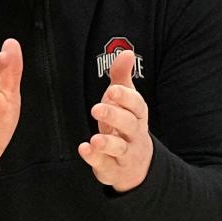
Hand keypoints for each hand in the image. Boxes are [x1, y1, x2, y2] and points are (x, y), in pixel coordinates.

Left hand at [78, 50, 152, 192]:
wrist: (137, 165)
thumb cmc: (126, 124)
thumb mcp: (125, 100)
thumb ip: (122, 76)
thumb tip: (126, 51)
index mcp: (137, 115)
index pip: (137, 105)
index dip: (125, 97)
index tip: (112, 90)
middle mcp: (135, 135)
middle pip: (130, 125)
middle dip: (115, 116)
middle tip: (96, 108)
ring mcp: (125, 154)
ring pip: (120, 149)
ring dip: (107, 143)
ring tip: (95, 138)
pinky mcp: (112, 169)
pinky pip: (105, 165)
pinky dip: (95, 159)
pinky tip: (84, 149)